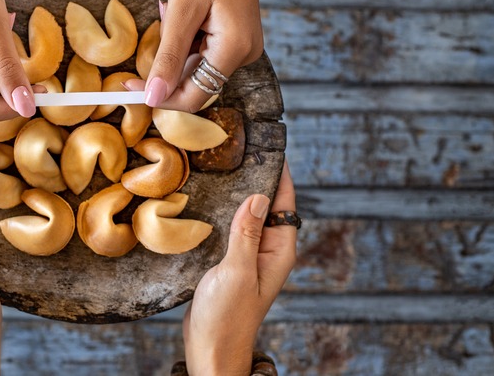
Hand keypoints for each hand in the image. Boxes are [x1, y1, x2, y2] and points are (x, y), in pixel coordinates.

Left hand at [126, 0, 263, 112]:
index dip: (161, 97)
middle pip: (195, 83)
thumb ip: (168, 57)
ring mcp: (242, 46)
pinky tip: (184, 15)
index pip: (195, 96)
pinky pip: (204, 53)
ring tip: (174, 13)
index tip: (130, 87)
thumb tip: (153, 97)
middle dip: (167, 67)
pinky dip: (185, 42)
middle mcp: (244, 54)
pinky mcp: (236, 38)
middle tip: (155, 31)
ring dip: (175, 50)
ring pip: (197, 67)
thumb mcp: (181, 10)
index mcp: (235, 49)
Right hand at [183, 160, 296, 374]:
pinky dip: (223, 211)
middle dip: (257, 178)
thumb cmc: (228, 316)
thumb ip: (248, 234)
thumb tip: (260, 197)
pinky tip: (208, 199)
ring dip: (238, 194)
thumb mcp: (237, 271)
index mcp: (279, 251)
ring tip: (222, 165)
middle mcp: (268, 250)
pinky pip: (231, 229)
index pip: (285, 203)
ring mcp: (249, 256)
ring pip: (247, 216)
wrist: (210, 349)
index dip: (279, 173)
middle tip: (239, 147)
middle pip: (267, 205)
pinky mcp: (229, 262)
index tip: (269, 145)